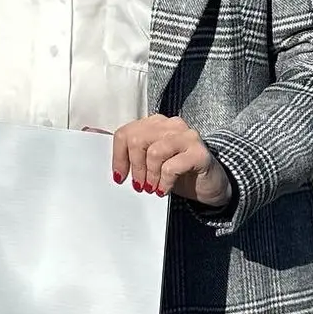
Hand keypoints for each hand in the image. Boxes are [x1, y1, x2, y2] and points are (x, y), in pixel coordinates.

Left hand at [109, 114, 231, 206]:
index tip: (119, 177)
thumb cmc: (177, 172)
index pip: (126, 133)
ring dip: (150, 176)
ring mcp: (187, 136)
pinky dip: (164, 182)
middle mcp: (171, 124)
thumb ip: (132, 153)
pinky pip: (171, 167)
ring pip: (154, 152)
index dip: (119, 156)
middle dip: (135, 167)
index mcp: (155, 123)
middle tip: (138, 185)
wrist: (210, 184)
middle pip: (137, 140)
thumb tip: (102, 150)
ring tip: (152, 188)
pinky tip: (164, 189)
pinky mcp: (199, 152)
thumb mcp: (150, 162)